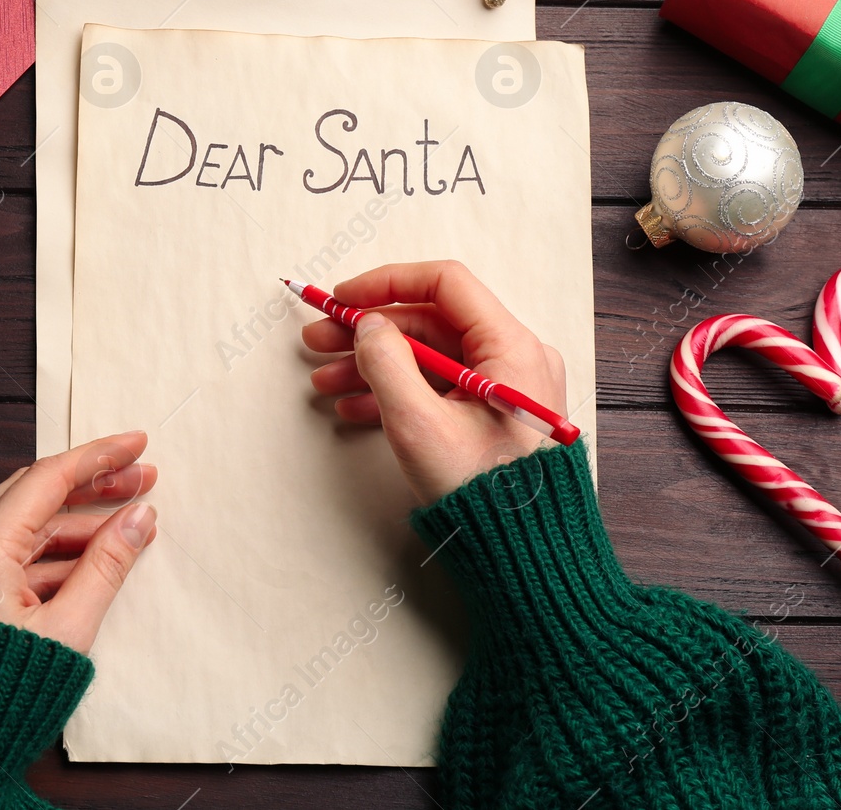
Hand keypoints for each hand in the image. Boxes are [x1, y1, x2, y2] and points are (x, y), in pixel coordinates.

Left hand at [0, 431, 157, 652]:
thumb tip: (139, 519)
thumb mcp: (67, 629)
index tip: (138, 445)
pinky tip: (89, 558)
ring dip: (73, 520)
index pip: (48, 478)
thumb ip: (107, 566)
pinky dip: (48, 551)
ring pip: (19, 525)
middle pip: (32, 493)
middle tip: (141, 479)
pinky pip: (4, 554)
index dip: (99, 457)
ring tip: (126, 524)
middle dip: (90, 484)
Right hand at [302, 260, 566, 504]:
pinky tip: (352, 406)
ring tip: (324, 379)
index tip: (343, 298)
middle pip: (430, 322)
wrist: (522, 556)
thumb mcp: (420, 424)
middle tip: (319, 338)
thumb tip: (368, 325)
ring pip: (427, 357)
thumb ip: (387, 363)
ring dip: (373, 364)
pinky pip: (437, 388)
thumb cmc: (482, 493)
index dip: (387, 283)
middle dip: (369, 331)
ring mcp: (501, 388)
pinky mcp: (488, 416)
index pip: (445, 283)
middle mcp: (513, 358)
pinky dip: (395, 392)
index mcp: (512, 347)